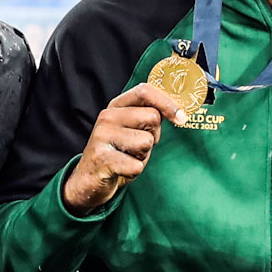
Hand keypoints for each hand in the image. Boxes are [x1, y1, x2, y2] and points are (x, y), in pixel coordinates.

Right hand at [62, 83, 188, 214]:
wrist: (89, 180)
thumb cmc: (119, 153)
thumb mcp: (133, 129)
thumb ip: (149, 116)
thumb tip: (180, 112)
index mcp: (116, 106)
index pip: (145, 91)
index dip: (167, 103)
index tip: (182, 118)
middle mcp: (107, 116)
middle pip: (152, 117)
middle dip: (153, 136)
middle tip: (137, 147)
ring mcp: (102, 136)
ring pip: (146, 142)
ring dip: (143, 156)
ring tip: (127, 158)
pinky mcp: (102, 158)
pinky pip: (137, 166)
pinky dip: (134, 172)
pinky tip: (121, 171)